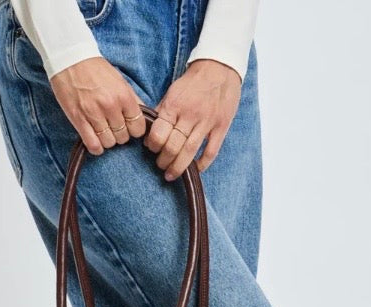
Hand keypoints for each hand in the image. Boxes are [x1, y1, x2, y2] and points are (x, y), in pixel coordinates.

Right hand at [50, 57, 146, 154]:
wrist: (70, 59)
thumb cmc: (96, 69)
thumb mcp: (120, 81)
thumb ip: (132, 99)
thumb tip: (143, 116)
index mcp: (124, 96)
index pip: (138, 127)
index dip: (134, 130)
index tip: (128, 126)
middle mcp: (110, 106)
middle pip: (123, 137)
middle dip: (120, 134)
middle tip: (113, 127)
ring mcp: (94, 114)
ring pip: (109, 143)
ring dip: (107, 140)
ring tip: (103, 131)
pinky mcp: (79, 119)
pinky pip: (93, 145)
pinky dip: (96, 147)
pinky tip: (95, 140)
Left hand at [144, 59, 240, 178]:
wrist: (220, 67)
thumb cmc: (193, 81)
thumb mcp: (172, 92)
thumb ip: (162, 111)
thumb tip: (150, 130)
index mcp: (174, 105)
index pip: (159, 133)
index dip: (152, 145)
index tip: (151, 149)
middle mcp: (190, 115)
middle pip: (173, 146)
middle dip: (163, 160)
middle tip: (160, 165)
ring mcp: (207, 122)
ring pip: (189, 152)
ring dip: (178, 167)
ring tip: (171, 174)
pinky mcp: (221, 127)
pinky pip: (211, 152)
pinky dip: (202, 164)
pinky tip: (194, 170)